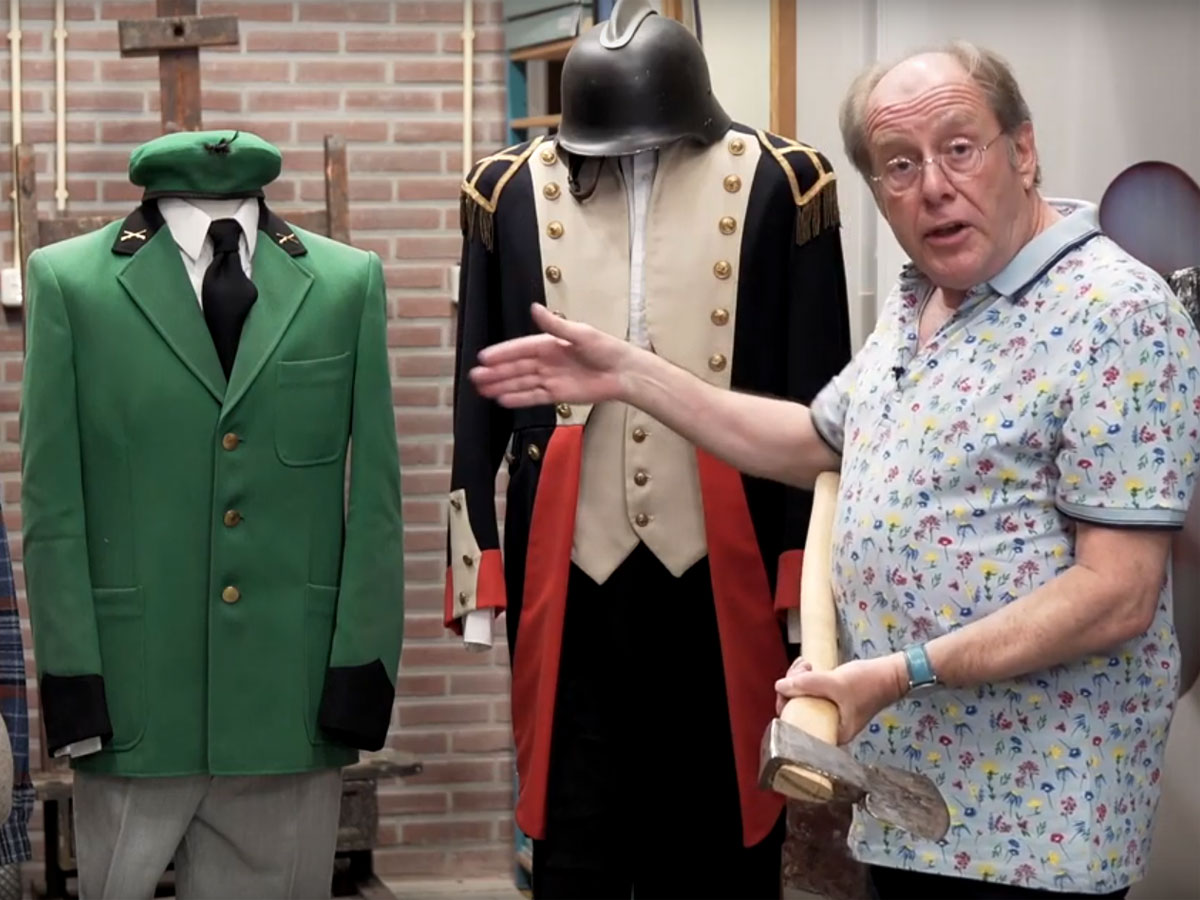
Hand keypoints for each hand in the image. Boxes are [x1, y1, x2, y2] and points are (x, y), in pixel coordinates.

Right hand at [469, 304, 632, 407]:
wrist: (623, 373)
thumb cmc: (606, 349)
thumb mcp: (580, 333)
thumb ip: (555, 325)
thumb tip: (535, 308)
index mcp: (550, 343)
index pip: (520, 348)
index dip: (502, 353)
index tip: (484, 357)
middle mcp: (547, 361)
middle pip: (516, 367)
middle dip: (496, 372)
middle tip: (475, 376)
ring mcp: (551, 378)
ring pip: (521, 383)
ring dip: (502, 386)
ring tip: (482, 389)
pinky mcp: (557, 395)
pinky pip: (533, 396)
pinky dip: (518, 398)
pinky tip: (502, 400)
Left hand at [774, 654, 907, 745]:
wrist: (893, 674)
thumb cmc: (868, 683)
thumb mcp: (836, 683)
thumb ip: (807, 685)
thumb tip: (778, 686)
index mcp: (831, 734)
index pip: (796, 724)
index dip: (786, 702)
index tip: (790, 681)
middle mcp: (828, 728)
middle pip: (796, 709)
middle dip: (793, 685)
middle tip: (803, 666)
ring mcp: (830, 714)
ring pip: (802, 698)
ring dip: (799, 679)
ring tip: (807, 664)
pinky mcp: (833, 702)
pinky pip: (812, 693)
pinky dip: (808, 679)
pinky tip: (809, 666)